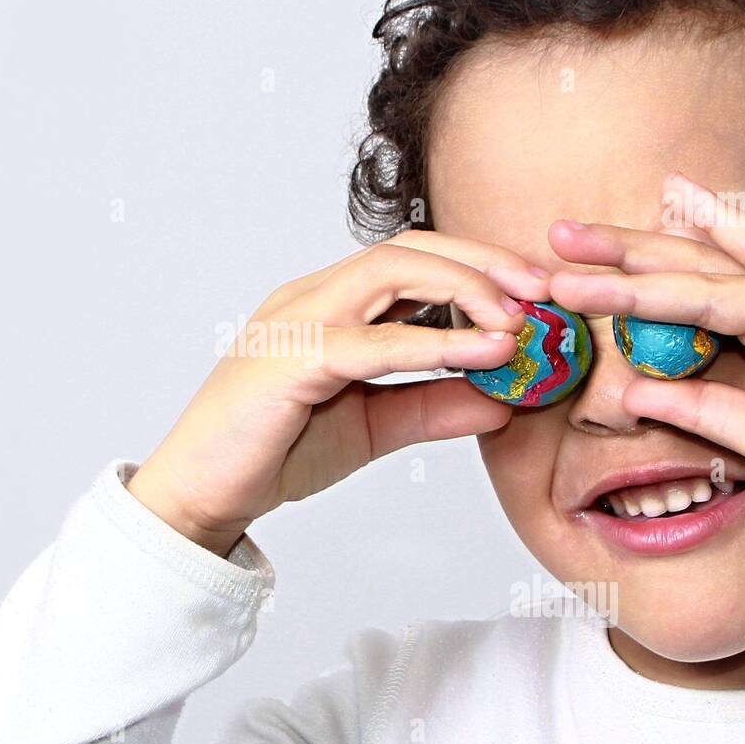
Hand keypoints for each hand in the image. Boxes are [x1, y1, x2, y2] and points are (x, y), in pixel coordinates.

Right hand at [128, 230, 550, 555]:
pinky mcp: (289, 360)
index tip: (536, 293)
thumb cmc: (272, 452)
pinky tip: (486, 353)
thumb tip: (504, 398)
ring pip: (391, 273)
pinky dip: (436, 343)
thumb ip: (432, 406)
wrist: (200, 494)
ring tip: (521, 319)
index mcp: (328, 304)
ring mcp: (296, 321)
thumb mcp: (372, 426)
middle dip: (483, 261)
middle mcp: (310, 297)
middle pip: (408, 249)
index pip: (411, 259)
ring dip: (466, 288)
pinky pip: (373, 341)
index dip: (478, 265)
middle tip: (544, 292)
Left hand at [548, 171, 744, 497]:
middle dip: (612, 259)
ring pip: (698, 271)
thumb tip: (629, 395)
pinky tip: (680, 193)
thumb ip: (694, 408)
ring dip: (635, 255)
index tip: (564, 280)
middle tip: (553, 242)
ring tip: (577, 244)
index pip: (670, 310)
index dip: (619, 291)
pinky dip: (724, 223)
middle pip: (675, 275)